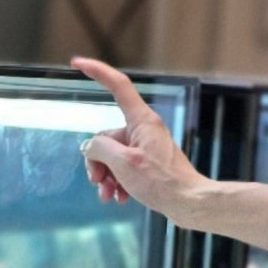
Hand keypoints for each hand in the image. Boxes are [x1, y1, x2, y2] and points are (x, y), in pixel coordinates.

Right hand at [72, 58, 213, 223]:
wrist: (189, 204)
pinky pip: (124, 167)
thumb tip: (91, 147)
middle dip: (97, 161)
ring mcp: (147, 147)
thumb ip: (100, 148)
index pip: (118, 85)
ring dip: (107, 176)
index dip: (97, 71)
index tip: (77, 63)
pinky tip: (119, 198)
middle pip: (107, 135)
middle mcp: (144, 129)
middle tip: (98, 182)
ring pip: (113, 155)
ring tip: (109, 195)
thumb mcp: (123, 163)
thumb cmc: (161, 182)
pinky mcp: (149, 164)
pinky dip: (118, 182)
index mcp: (142, 120)